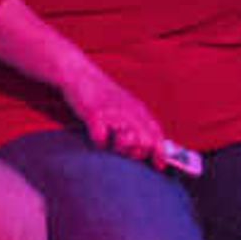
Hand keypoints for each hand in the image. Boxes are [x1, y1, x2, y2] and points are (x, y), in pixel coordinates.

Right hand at [61, 63, 176, 166]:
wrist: (80, 74)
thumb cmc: (102, 93)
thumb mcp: (126, 104)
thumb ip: (138, 121)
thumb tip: (148, 144)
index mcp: (139, 110)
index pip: (157, 135)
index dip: (160, 153)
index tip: (158, 165)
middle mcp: (129, 111)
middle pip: (145, 142)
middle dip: (137, 152)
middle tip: (126, 150)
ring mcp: (112, 113)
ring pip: (126, 142)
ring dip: (120, 148)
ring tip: (113, 143)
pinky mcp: (94, 114)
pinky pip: (101, 138)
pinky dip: (99, 142)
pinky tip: (97, 137)